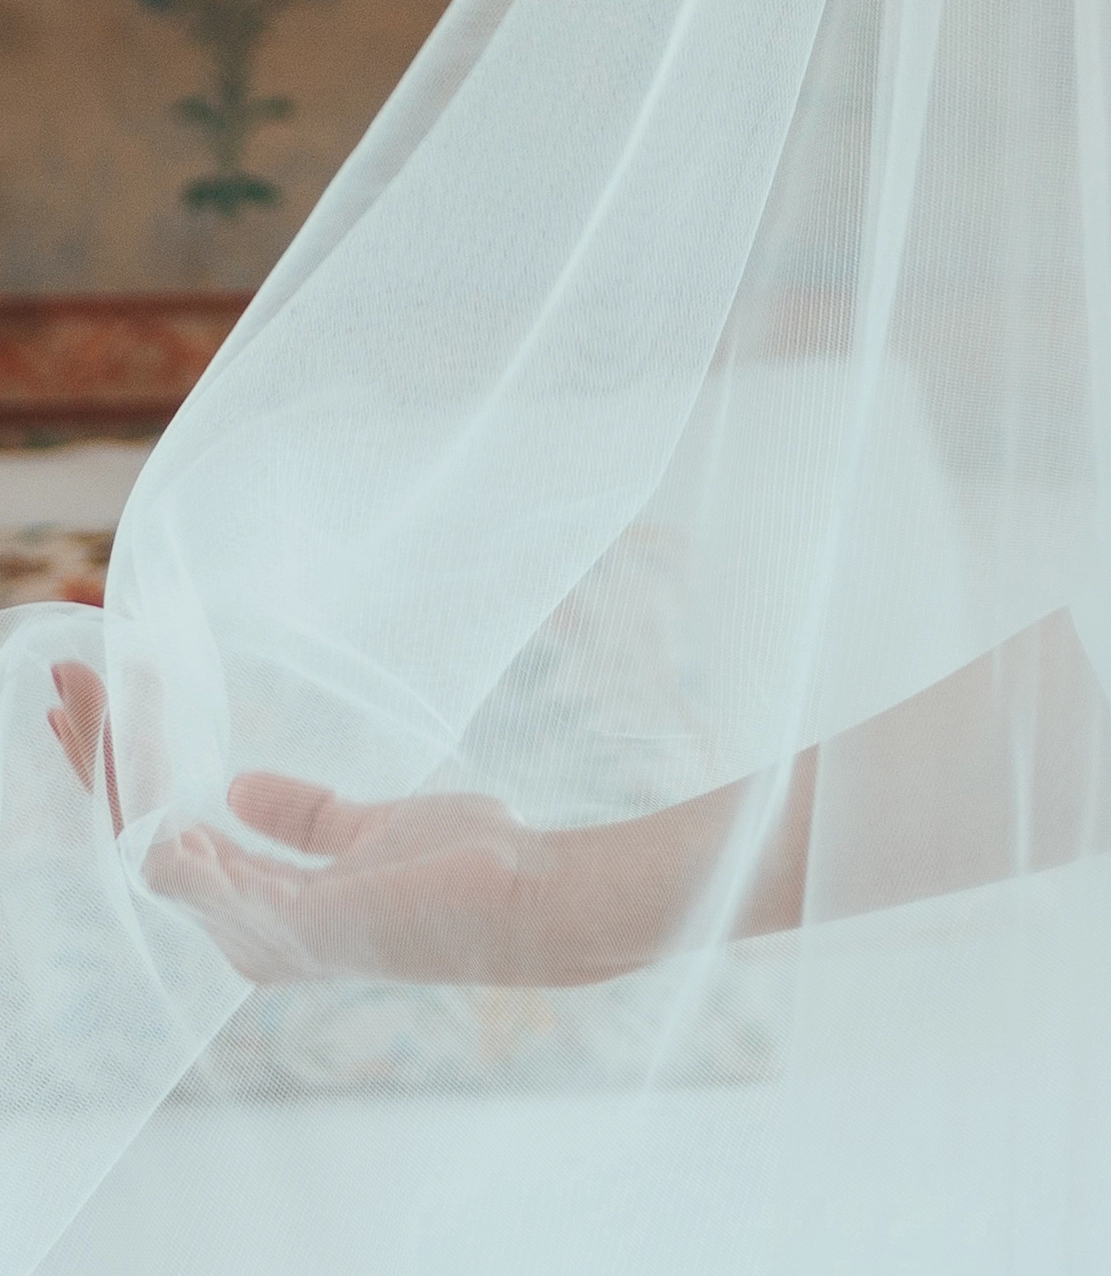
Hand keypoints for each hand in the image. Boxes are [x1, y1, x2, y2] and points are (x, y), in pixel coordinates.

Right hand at [50, 666, 554, 987]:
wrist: (530, 899)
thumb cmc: (464, 869)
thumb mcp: (368, 828)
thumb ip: (301, 817)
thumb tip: (235, 788)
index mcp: (258, 913)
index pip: (161, 840)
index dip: (122, 773)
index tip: (96, 704)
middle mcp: (245, 935)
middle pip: (139, 841)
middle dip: (101, 760)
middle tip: (70, 684)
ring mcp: (266, 937)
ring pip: (154, 851)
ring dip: (118, 771)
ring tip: (92, 699)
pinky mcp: (298, 925)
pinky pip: (202, 883)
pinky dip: (165, 839)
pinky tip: (139, 788)